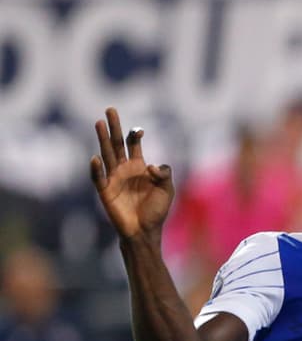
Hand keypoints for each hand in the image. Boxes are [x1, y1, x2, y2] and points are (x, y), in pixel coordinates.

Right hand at [89, 107, 174, 240]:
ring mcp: (113, 178)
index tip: (138, 130)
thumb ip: (164, 174)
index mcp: (139, 167)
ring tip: (98, 122)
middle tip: (110, 109)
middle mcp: (124, 169)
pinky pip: (98, 177)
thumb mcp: (167, 190)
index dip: (135, 135)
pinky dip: (96, 169)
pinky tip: (95, 158)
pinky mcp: (105, 191)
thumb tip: (151, 164)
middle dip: (114, 127)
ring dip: (102, 139)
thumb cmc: (156, 211)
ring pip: (106, 154)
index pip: (134, 144)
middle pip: (117, 143)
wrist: (145, 231)